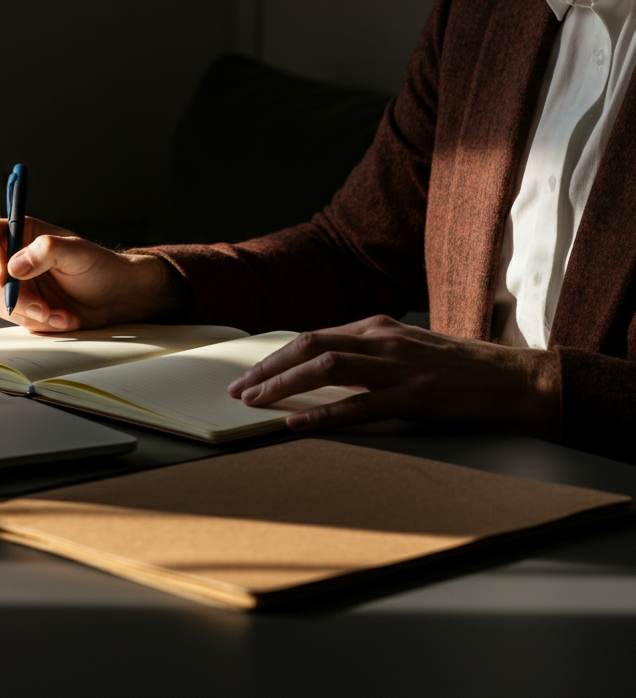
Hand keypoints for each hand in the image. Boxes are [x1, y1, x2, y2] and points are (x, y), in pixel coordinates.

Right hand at [0, 216, 187, 332]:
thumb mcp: (78, 251)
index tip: (3, 274)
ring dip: (31, 313)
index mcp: (20, 233)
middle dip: (14, 296)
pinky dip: (41, 324)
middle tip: (41, 306)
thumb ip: (47, 251)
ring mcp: (16, 286)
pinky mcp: (23, 310)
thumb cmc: (100, 266)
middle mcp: (12, 259)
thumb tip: (14, 266)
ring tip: (62, 313)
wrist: (116, 297)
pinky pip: (18, 321)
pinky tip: (64, 319)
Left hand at [227, 315, 560, 438]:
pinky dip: (324, 413)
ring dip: (284, 385)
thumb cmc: (456, 368)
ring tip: (255, 403)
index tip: (249, 374)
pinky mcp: (415, 396)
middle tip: (238, 390)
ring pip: (326, 368)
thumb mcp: (404, 350)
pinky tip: (297, 422)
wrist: (512, 380)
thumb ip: (367, 355)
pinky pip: (360, 405)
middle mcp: (382, 339)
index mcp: (377, 326)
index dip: (276, 356)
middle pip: (309, 346)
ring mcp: (398, 366)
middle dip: (268, 368)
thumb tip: (322, 369)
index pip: (312, 336)